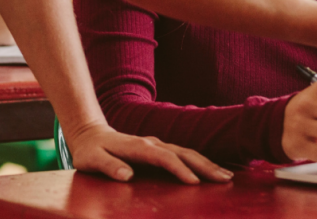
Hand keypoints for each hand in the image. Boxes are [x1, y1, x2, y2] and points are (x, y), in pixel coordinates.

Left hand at [59, 122, 232, 183]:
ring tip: (227, 175)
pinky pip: (183, 154)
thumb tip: (126, 175)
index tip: (194, 183)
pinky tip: (212, 169)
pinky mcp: (159, 148)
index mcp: (137, 146)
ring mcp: (157, 144)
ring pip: (187, 152)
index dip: (179, 170)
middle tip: (225, 179)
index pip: (163, 158)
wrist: (90, 132)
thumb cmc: (90, 150)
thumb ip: (108, 166)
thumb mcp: (92, 160)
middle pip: (183, 153)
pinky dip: (200, 161)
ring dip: (207, 163)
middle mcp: (151, 143)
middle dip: (205, 166)